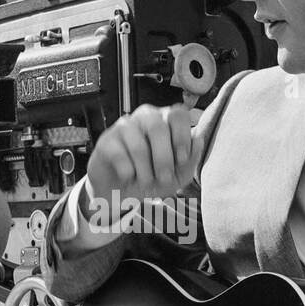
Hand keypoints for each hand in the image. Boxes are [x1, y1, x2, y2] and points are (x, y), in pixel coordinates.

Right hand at [82, 104, 204, 224]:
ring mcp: (124, 127)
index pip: (178, 113)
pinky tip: (128, 176)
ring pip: (139, 145)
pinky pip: (120, 155)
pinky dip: (128, 172)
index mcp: (166, 121)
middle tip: (164, 178)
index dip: (182, 137)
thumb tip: (197, 138)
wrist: (123, 192)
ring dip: (145, 170)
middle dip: (164, 158)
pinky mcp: (106, 141)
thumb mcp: (179, 174)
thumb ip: (191, 158)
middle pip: (158, 127)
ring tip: (146, 181)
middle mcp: (146, 118)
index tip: (181, 159)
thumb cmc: (153, 177)